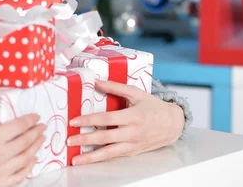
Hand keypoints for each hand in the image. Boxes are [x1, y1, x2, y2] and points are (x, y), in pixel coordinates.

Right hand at [0, 79, 46, 186]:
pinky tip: (31, 159)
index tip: (36, 117)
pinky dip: (27, 168)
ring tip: (39, 140)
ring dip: (35, 149)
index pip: (20, 127)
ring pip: (24, 160)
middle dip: (36, 133)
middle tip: (42, 127)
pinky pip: (18, 177)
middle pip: (25, 143)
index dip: (31, 121)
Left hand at [66, 80, 183, 165]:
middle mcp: (132, 133)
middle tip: (69, 141)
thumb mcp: (136, 93)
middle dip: (86, 140)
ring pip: (109, 153)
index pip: (106, 119)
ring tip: (76, 159)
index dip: (89, 120)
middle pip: (105, 138)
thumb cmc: (153, 106)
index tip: (74, 121)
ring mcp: (132, 145)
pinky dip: (101, 159)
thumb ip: (115, 87)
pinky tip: (89, 160)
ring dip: (91, 157)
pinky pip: (115, 156)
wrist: (173, 124)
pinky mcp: (132, 152)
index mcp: (132, 116)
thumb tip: (96, 81)